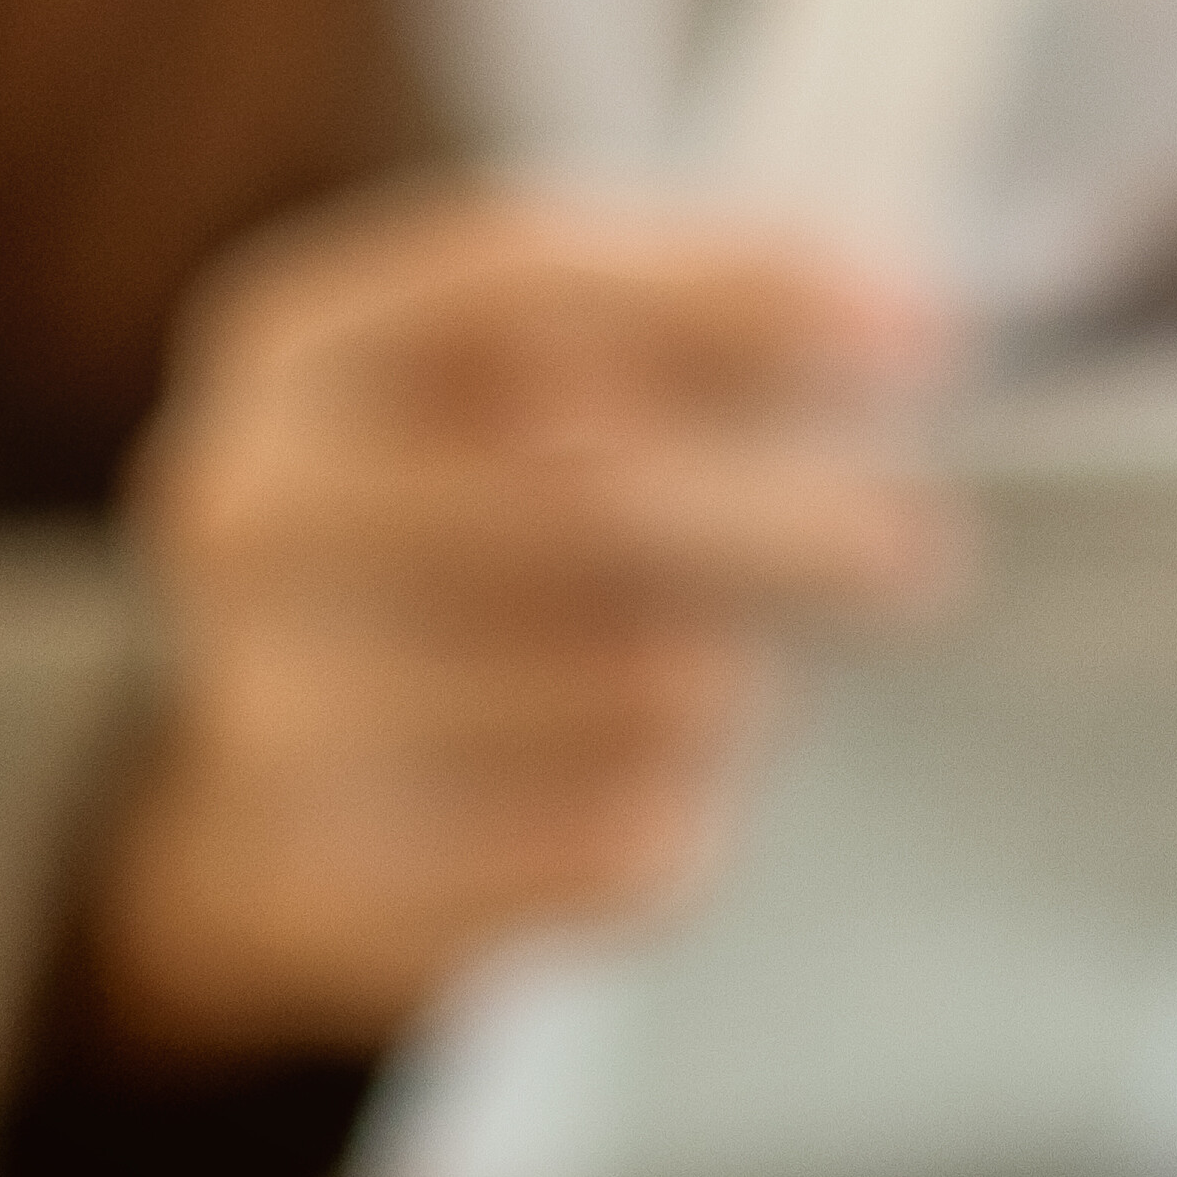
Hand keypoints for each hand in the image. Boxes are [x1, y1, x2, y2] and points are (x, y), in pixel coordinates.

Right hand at [83, 183, 956, 1060]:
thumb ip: (695, 318)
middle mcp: (256, 517)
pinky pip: (621, 853)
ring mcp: (273, 713)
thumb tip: (896, 321)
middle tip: (913, 547)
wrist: (282, 773)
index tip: (920, 336)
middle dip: (788, 520)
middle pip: (595, 497)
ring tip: (722, 677)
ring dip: (734, 682)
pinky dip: (688, 820)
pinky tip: (657, 793)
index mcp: (302, 346)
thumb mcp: (532, 371)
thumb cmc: (466, 522)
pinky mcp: (341, 893)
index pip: (527, 283)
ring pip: (639, 692)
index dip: (735, 300)